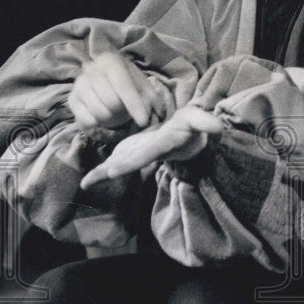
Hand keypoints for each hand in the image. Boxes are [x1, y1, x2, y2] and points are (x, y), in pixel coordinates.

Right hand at [68, 51, 157, 129]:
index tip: (144, 121)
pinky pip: (88, 121)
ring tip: (114, 110)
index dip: (135, 105)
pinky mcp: (71, 100)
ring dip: (112, 118)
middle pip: (111, 102)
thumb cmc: (126, 79)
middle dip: (123, 111)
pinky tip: (102, 113)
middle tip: (125, 108)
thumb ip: (151, 96)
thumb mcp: (141, 83)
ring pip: (100, 113)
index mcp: (110, 61)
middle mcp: (91, 70)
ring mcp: (78, 85)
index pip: (123, 86)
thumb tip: (156, 111)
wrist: (102, 74)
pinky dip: (99, 123)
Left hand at [80, 106, 223, 188]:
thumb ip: (205, 121)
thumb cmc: (189, 127)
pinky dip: (99, 174)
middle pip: (135, 160)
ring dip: (105, 173)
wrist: (181, 138)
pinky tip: (86, 183)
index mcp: (165, 143)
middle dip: (122, 166)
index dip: (139, 158)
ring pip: (121, 165)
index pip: (153, 151)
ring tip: (88, 182)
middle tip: (107, 173)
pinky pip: (112, 165)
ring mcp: (137, 155)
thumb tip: (217, 126)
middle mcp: (149, 153)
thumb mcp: (197, 120)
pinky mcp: (128, 154)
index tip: (126, 164)